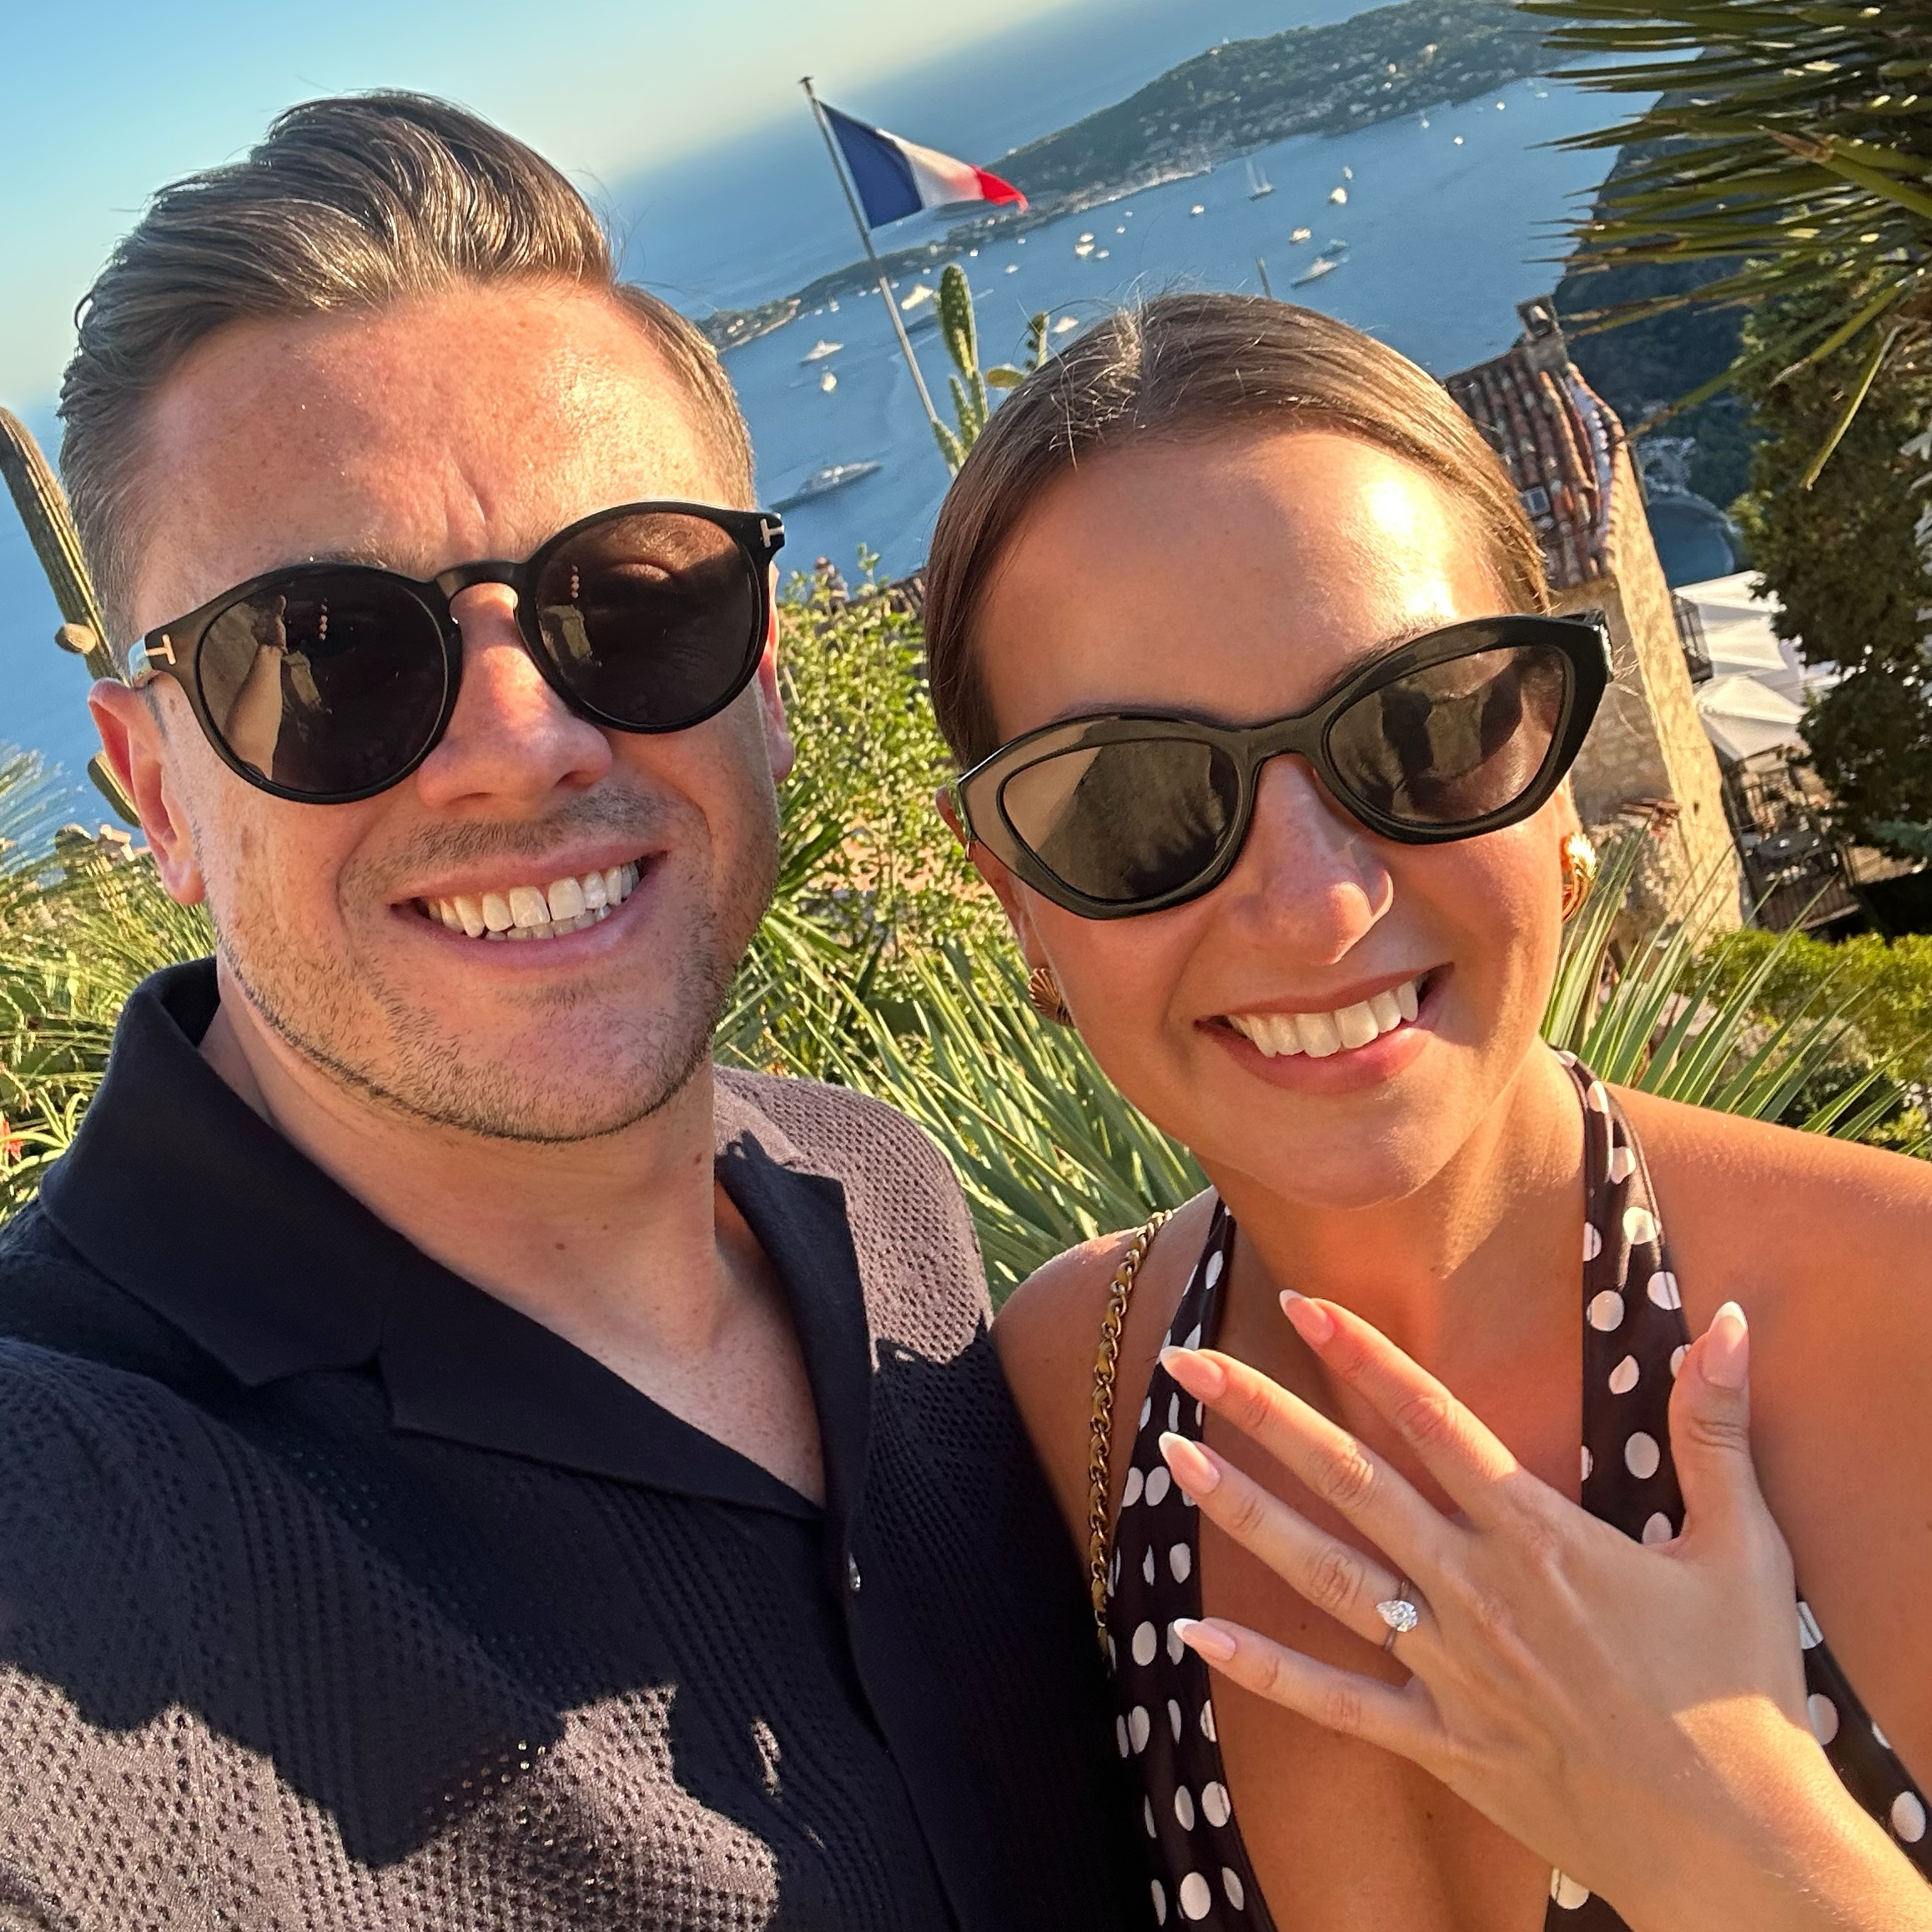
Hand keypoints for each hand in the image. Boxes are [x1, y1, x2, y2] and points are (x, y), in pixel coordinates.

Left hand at [1157, 1297, 1928, 1931]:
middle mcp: (1476, 1588)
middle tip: (1186, 1361)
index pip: (1432, 1419)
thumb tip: (1732, 1324)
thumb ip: (1715, 1432)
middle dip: (1263, 1413)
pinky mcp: (1441, 1738)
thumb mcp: (1743, 1548)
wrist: (1739, 1844)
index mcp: (1538, 1534)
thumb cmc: (1742, 1692)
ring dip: (1244, 1511)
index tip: (1299, 1301)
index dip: (1363, 1354)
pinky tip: (1192, 1634)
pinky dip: (1263, 1669)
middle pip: (1351, 1480)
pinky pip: (1335, 1703)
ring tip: (1172, 1456)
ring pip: (1324, 1573)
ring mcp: (1449, 1666)